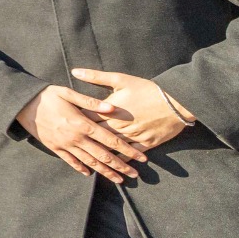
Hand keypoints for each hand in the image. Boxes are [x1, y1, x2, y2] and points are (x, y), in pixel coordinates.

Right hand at [19, 83, 148, 180]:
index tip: (141, 157)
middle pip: (103, 156)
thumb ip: (91, 102)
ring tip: (119, 180)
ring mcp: (65, 145)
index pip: (110, 140)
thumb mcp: (67, 93)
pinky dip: (81, 168)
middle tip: (135, 175)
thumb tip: (112, 108)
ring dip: (106, 172)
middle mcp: (75, 137)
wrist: (21, 104)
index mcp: (82, 123)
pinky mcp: (55, 148)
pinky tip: (90, 174)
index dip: (128, 150)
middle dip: (121, 166)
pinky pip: (71, 161)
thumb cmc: (46, 95)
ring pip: (90, 162)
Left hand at [71, 68, 193, 150]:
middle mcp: (120, 126)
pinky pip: (131, 154)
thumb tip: (75, 71)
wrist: (178, 101)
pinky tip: (113, 166)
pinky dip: (121, 160)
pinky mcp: (147, 143)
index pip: (87, 117)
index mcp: (111, 110)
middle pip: (97, 135)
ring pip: (112, 148)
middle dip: (82, 140)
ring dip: (100, 155)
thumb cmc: (148, 88)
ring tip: (85, 160)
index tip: (60, 124)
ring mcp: (133, 136)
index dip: (73, 121)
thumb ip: (96, 77)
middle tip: (66, 144)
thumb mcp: (121, 79)